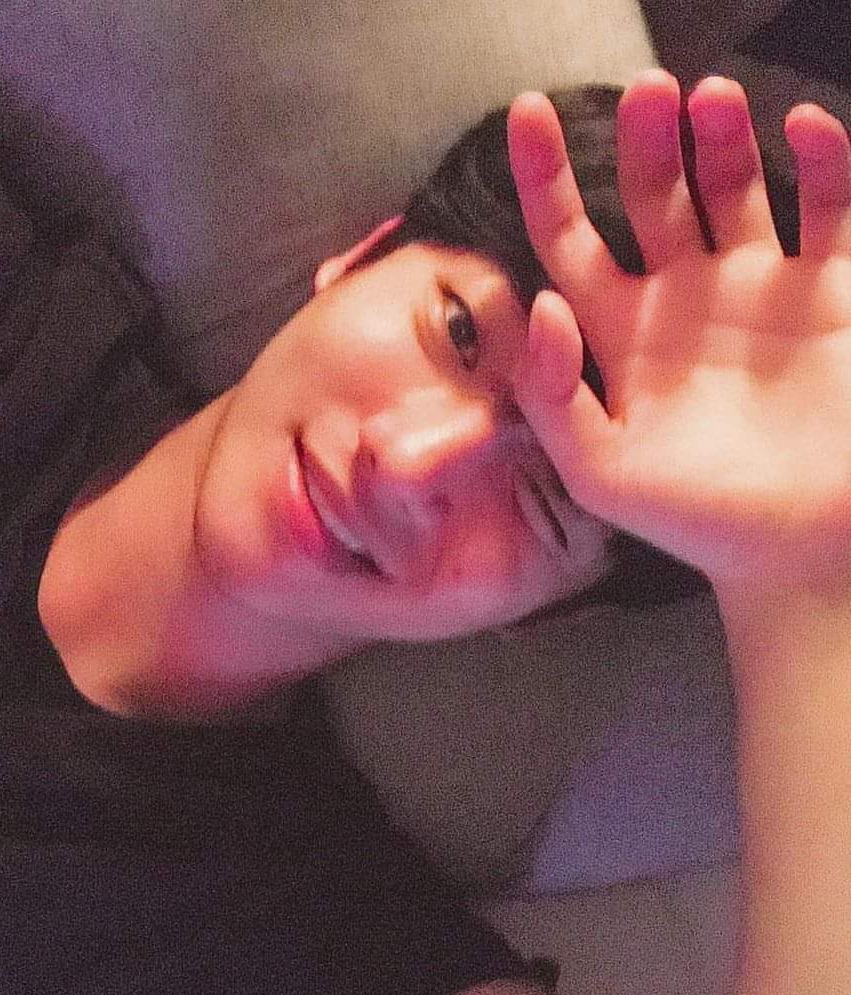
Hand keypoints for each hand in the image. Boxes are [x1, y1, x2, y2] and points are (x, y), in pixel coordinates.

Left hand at [507, 70, 850, 593]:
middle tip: (645, 94)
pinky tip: (802, 130)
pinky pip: (829, 209)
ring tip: (708, 100)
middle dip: (645, 141)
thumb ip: (551, 394)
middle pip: (652, 196)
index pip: (567, 239)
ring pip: (734, 187)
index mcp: (618, 333)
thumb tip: (537, 305)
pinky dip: (821, 164)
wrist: (798, 548)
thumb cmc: (693, 518)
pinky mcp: (830, 291)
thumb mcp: (598, 469)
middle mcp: (680, 298)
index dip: (544, 178)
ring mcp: (756, 289)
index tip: (526, 116)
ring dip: (720, 138)